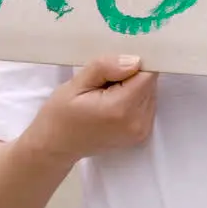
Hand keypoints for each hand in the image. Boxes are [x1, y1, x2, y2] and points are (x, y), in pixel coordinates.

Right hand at [26, 55, 157, 163]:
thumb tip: (135, 61)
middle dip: (131, 77)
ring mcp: (141, 131)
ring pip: (150, 93)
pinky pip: (147, 105)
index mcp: (121, 108)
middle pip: (150, 84)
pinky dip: (133, 100)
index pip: (146, 74)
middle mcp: (137, 122)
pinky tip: (112, 104)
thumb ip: (105, 68)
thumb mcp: (76, 84)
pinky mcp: (142, 134)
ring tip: (106, 95)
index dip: (132, 65)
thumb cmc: (61, 114)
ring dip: (133, 88)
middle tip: (104, 83)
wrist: (56, 146)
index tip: (113, 68)